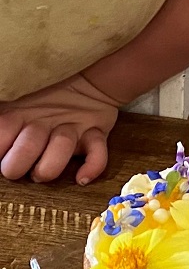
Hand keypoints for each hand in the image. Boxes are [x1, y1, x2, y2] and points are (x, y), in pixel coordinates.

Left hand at [0, 74, 119, 184]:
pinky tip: (82, 180)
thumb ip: (5, 123)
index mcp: (21, 113)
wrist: (89, 89)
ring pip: (62, 145)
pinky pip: (98, 151)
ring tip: (41, 176)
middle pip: (29, 143)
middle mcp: (45, 121)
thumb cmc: (46, 105)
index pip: (2, 129)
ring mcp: (72, 128)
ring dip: (50, 166)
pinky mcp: (96, 134)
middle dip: (18, 164)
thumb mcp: (18, 108)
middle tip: (15, 173)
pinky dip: (92, 167)